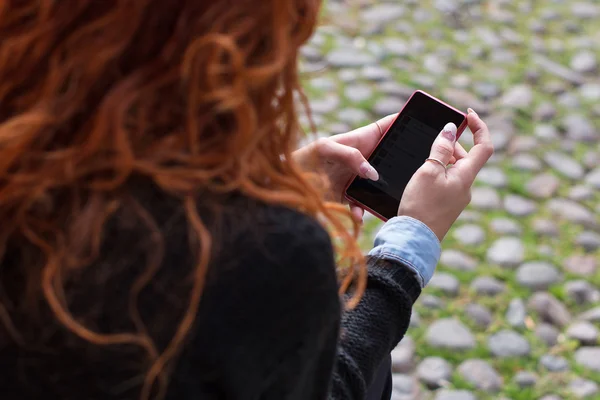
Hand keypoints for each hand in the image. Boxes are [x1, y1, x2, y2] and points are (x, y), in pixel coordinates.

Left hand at [293, 115, 467, 221]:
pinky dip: (361, 213)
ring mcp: (358, 179)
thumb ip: (349, 155)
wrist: (288, 187)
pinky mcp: (350, 198)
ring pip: (381, 186)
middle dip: (404, 164)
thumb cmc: (303, 159)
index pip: (388, 127)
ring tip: (394, 199)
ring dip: (385, 193)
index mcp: (360, 140)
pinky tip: (357, 216)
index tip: (425, 123)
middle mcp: (363, 159)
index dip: (405, 123)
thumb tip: (371, 173)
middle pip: (391, 159)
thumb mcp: (325, 149)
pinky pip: (363, 206)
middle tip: (421, 169)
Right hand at [398, 109, 492, 240]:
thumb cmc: (421, 205)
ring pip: (454, 171)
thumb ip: (441, 149)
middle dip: (452, 144)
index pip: (484, 146)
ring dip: (443, 159)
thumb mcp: (429, 171)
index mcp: (466, 176)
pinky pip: (446, 183)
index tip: (467, 114)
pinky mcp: (445, 207)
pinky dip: (437, 173)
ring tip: (423, 157)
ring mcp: (456, 198)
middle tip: (434, 137)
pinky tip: (420, 177)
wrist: (414, 240)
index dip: (479, 127)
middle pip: (467, 158)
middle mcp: (465, 187)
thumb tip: (451, 129)